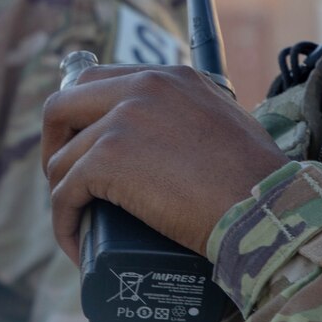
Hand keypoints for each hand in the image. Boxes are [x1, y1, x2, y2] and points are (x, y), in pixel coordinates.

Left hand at [44, 65, 288, 264]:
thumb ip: (195, 114)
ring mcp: (121, 122)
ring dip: (63, 195)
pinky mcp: (108, 161)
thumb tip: (174, 139)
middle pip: (63, 105)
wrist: (266, 209)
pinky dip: (64, 223)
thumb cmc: (259, 181)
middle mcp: (142, 87)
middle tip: (66, 180)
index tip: (82, 147)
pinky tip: (76, 245)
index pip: (99, 81)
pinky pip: (64, 193)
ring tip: (80, 223)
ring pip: (62, 159)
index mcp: (169, 76)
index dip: (81, 117)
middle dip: (55, 144)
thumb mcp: (227, 121)